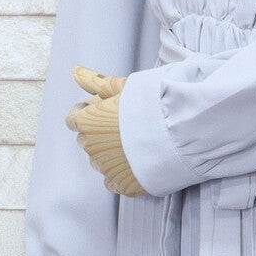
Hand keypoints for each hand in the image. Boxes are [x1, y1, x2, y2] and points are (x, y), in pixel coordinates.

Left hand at [65, 66, 147, 196]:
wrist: (182, 128)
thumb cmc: (153, 103)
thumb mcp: (124, 86)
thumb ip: (96, 82)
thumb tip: (75, 71)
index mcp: (88, 121)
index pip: (74, 118)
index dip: (89, 112)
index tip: (106, 108)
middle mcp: (91, 147)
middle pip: (87, 139)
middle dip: (100, 132)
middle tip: (126, 123)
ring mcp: (106, 169)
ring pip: (101, 161)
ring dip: (111, 153)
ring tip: (137, 141)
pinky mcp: (123, 185)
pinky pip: (114, 180)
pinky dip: (123, 172)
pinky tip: (138, 161)